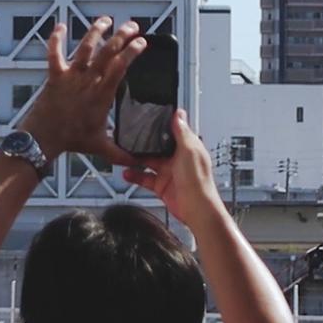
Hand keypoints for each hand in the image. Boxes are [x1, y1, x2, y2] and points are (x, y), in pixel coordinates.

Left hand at [19, 16, 145, 166]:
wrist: (43, 138)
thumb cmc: (72, 140)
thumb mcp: (101, 147)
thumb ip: (121, 153)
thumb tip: (139, 162)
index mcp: (101, 95)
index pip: (120, 67)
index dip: (132, 52)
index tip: (142, 42)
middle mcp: (88, 81)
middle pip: (107, 52)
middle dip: (122, 36)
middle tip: (133, 26)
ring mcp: (71, 77)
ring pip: (85, 48)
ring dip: (96, 32)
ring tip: (106, 20)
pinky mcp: (55, 76)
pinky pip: (54, 53)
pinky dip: (56, 39)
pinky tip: (60, 26)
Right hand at [123, 109, 226, 227]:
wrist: (196, 208)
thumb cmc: (199, 181)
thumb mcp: (189, 150)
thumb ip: (182, 132)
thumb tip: (179, 113)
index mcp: (188, 148)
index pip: (173, 132)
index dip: (162, 126)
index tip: (148, 120)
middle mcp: (178, 159)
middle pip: (157, 147)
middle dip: (144, 144)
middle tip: (130, 139)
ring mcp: (169, 172)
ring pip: (148, 162)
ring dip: (136, 159)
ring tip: (123, 155)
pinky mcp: (162, 185)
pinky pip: (145, 178)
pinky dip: (135, 175)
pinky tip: (127, 173)